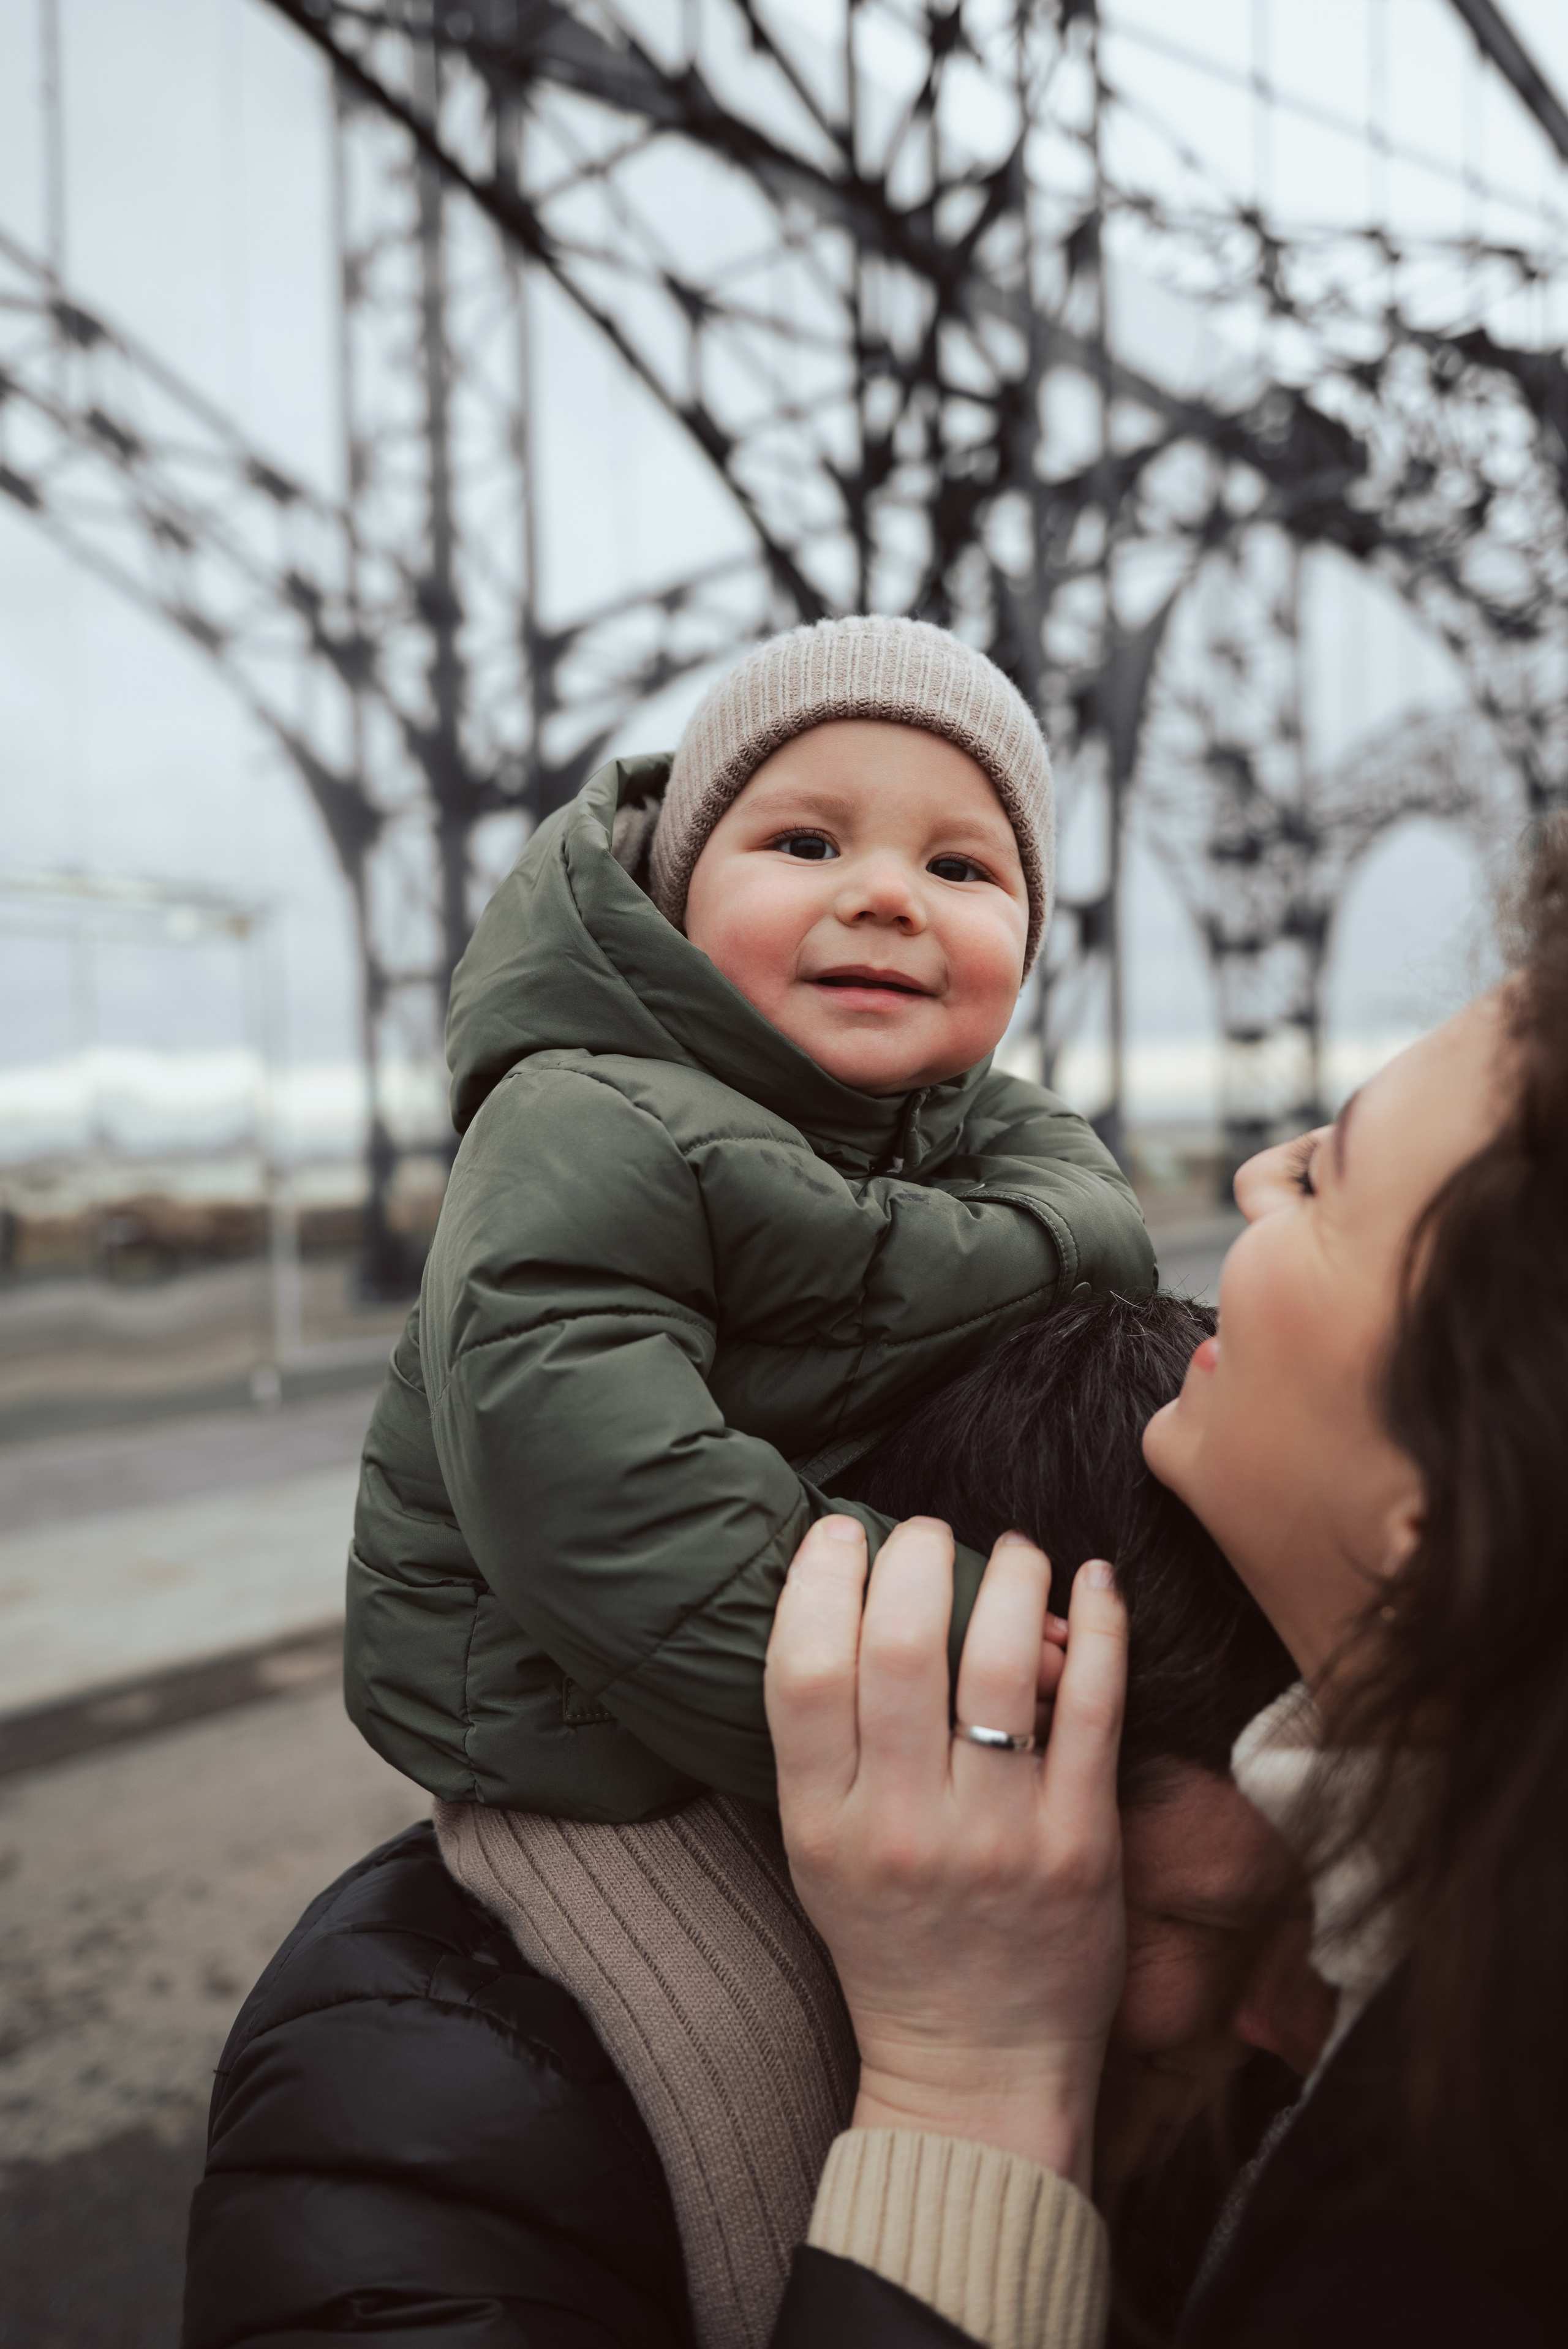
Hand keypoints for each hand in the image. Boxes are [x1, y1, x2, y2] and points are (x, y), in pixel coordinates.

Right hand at [766, 1516, 1127, 2191]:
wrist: (976, 2068)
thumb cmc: (891, 1939)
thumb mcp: (816, 1846)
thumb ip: (825, 1739)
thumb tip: (850, 1594)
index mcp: (822, 1822)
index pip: (804, 1670)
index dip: (820, 1580)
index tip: (842, 1534)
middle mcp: (902, 1824)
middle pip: (900, 1649)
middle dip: (914, 1556)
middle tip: (927, 1529)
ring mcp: (995, 1836)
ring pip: (999, 1664)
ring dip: (1008, 1578)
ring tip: (1012, 1550)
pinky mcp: (1078, 1845)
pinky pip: (1091, 1709)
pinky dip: (1098, 1629)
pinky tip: (1094, 1581)